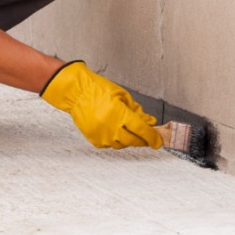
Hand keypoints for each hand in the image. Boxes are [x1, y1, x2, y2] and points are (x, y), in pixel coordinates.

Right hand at [41, 61, 160, 148]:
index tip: (158, 141)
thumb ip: (137, 111)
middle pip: (134, 141)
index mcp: (120, 114)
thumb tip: (150, 122)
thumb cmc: (99, 90)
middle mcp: (111, 127)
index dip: (153, 137)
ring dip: (128, 139)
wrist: (76, 93)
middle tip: (146, 137)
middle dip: (142, 140)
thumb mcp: (122, 96)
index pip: (142, 130)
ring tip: (127, 130)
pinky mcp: (94, 140)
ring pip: (122, 144)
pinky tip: (114, 130)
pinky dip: (115, 140)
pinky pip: (110, 145)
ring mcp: (102, 135)